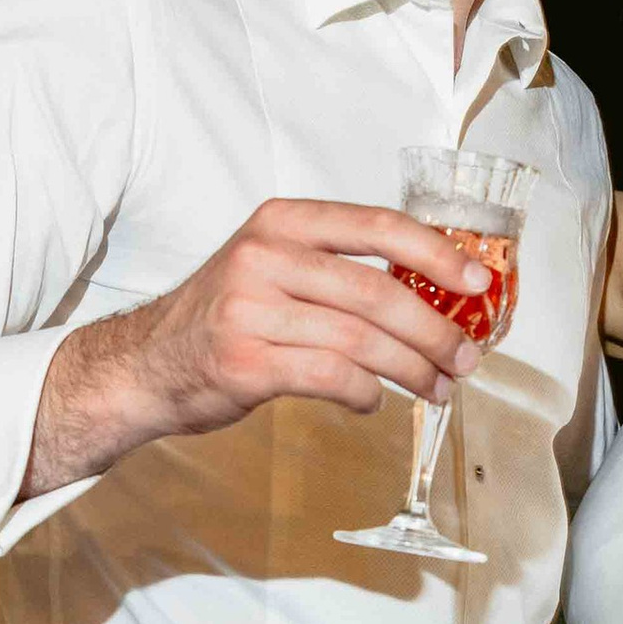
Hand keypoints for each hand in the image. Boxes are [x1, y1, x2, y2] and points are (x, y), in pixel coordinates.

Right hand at [24, 195, 485, 495]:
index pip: (376, 226)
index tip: (478, 281)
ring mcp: (250, 310)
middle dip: (435, 331)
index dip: (436, 253)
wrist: (144, 366)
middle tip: (466, 358)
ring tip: (437, 389)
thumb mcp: (272, 266)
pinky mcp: (244, 364)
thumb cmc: (223, 319)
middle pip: (377, 291)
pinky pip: (332, 378)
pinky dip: (366, 394)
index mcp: (281, 222)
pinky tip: (374, 402)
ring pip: (361, 340)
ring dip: (412, 371)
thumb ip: (336, 268)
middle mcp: (264, 257)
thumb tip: (431, 293)